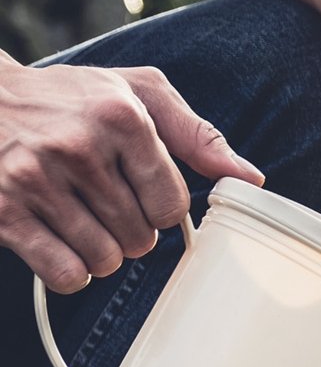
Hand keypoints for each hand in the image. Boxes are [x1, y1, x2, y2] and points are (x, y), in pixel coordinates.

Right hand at [0, 59, 262, 292]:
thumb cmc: (70, 97)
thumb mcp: (137, 93)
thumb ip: (197, 134)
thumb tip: (250, 178)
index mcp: (120, 117)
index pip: (172, 203)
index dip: (164, 209)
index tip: (146, 196)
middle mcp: (77, 147)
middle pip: (141, 237)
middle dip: (134, 233)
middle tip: (110, 208)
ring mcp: (34, 180)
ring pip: (105, 259)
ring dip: (103, 254)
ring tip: (87, 223)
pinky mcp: (3, 211)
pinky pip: (64, 273)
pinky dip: (72, 272)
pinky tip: (63, 244)